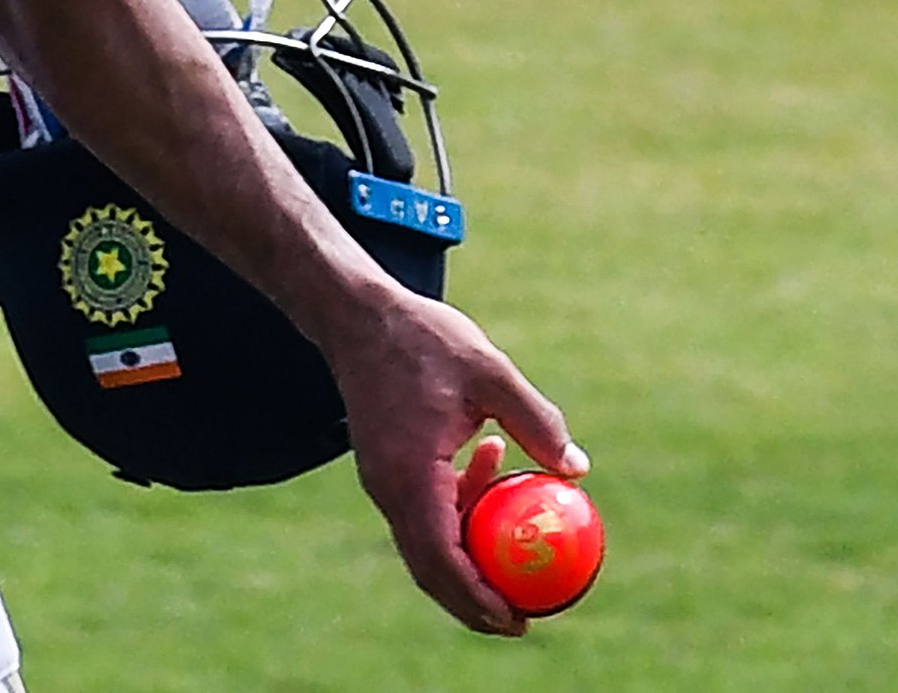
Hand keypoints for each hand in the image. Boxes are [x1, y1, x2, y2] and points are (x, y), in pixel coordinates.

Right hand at [327, 291, 589, 635]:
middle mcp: (389, 488)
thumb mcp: (491, 372)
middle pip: (429, 568)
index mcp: (411, 475)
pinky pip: (422, 508)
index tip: (519, 619)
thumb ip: (536, 421)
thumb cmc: (424, 339)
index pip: (443, 559)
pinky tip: (490, 461)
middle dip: (473, 600)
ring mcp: (382, 480)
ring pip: (425, 541)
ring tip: (517, 545)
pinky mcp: (384, 466)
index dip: (480, 599)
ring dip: (469, 553)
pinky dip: (457, 508)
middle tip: (522, 615)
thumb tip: (578, 469)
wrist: (358, 316)